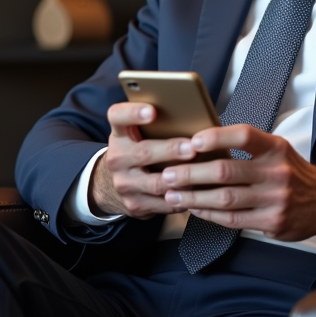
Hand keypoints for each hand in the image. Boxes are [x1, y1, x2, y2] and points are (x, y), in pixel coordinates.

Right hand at [89, 103, 196, 218]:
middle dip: (171, 150)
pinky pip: (164, 203)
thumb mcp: (137, 135)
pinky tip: (199, 192)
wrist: (113, 185)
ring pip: (156, 183)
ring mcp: (124, 184)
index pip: (118, 116)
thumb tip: (196, 116)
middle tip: (192, 147)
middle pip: (144, 152)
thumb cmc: (137, 151)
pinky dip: (183, 198)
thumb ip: (157, 126)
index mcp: (120, 134)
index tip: (152, 111)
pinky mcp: (135, 205)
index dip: (133, 113)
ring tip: (202, 172)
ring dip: (181, 178)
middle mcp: (117, 158)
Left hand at [159, 125, 315, 239]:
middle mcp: (276, 173)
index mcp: (276, 148)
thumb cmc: (291, 172)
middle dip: (190, 173)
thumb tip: (203, 144)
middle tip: (167, 174)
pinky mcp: (272, 222)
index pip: (243, 136)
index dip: (215, 138)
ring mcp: (275, 200)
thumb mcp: (278, 150)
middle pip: (225, 171)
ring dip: (193, 197)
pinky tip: (194, 209)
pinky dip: (209, 214)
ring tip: (172, 195)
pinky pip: (233, 219)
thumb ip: (248, 148)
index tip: (191, 142)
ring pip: (225, 199)